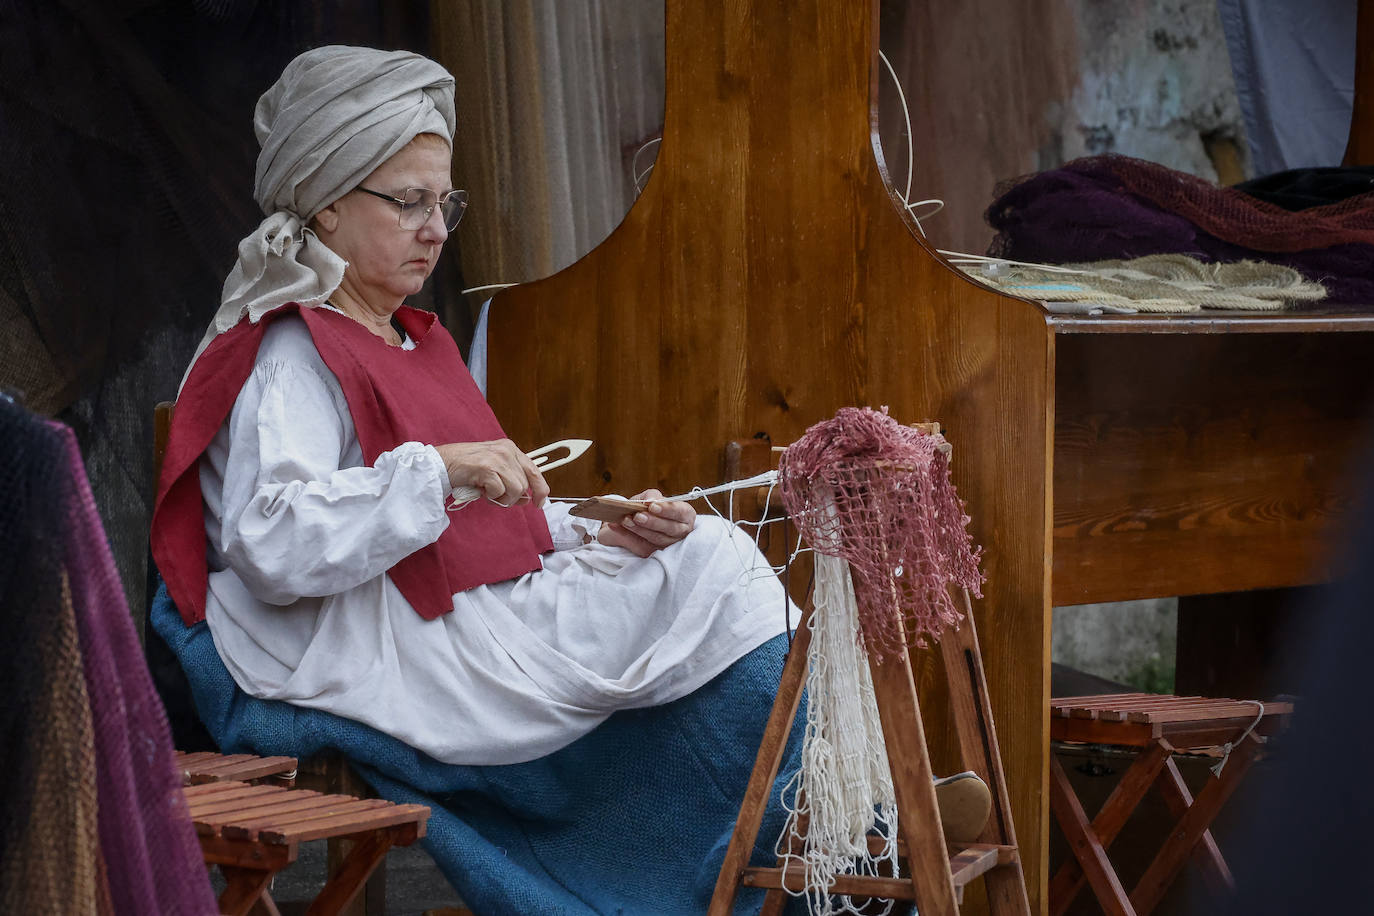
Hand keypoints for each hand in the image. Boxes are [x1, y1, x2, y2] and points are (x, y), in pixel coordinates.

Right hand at [434, 439, 548, 507]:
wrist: (441, 463)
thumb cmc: (465, 468)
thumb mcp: (493, 469)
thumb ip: (510, 480)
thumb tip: (526, 499)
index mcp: (510, 449)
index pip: (535, 470)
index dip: (540, 489)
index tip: (539, 503)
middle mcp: (507, 451)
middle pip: (524, 485)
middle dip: (512, 497)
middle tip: (494, 496)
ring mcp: (498, 458)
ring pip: (515, 490)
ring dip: (501, 498)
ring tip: (485, 491)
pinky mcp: (488, 468)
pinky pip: (499, 492)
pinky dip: (490, 495)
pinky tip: (479, 488)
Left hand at [597, 489, 695, 557]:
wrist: (634, 519)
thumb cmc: (648, 506)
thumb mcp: (650, 497)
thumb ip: (651, 496)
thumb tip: (650, 500)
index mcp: (684, 515)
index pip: (681, 513)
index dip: (668, 510)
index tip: (652, 506)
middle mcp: (680, 531)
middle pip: (670, 529)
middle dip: (653, 522)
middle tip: (638, 516)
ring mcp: (668, 544)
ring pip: (656, 539)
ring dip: (639, 530)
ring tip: (625, 520)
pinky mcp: (652, 552)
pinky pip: (640, 546)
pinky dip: (626, 536)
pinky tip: (615, 526)